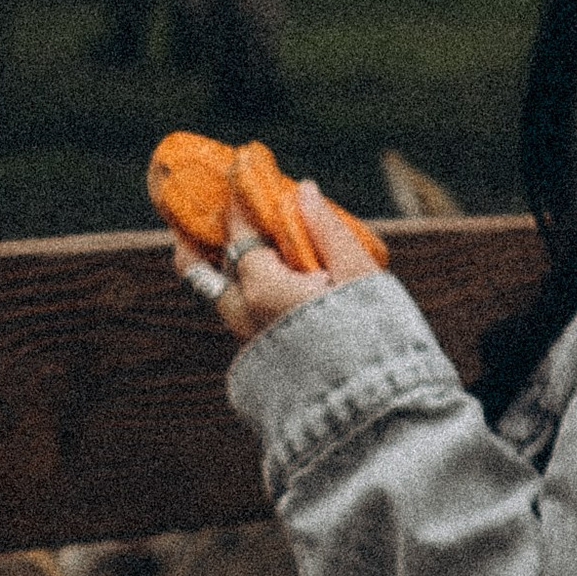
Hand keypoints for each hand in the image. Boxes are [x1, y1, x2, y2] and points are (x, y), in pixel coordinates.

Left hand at [180, 181, 384, 345]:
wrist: (371, 409)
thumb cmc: (375, 339)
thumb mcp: (359, 277)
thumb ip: (328, 230)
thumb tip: (304, 191)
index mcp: (264, 289)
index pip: (240, 231)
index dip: (239, 196)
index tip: (242, 166)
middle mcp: (244, 315)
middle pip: (206, 266)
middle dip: (204, 234)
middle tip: (202, 206)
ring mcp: (246, 340)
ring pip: (216, 294)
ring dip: (212, 264)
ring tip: (210, 238)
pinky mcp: (256, 360)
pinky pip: (234, 314)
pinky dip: (233, 288)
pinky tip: (250, 274)